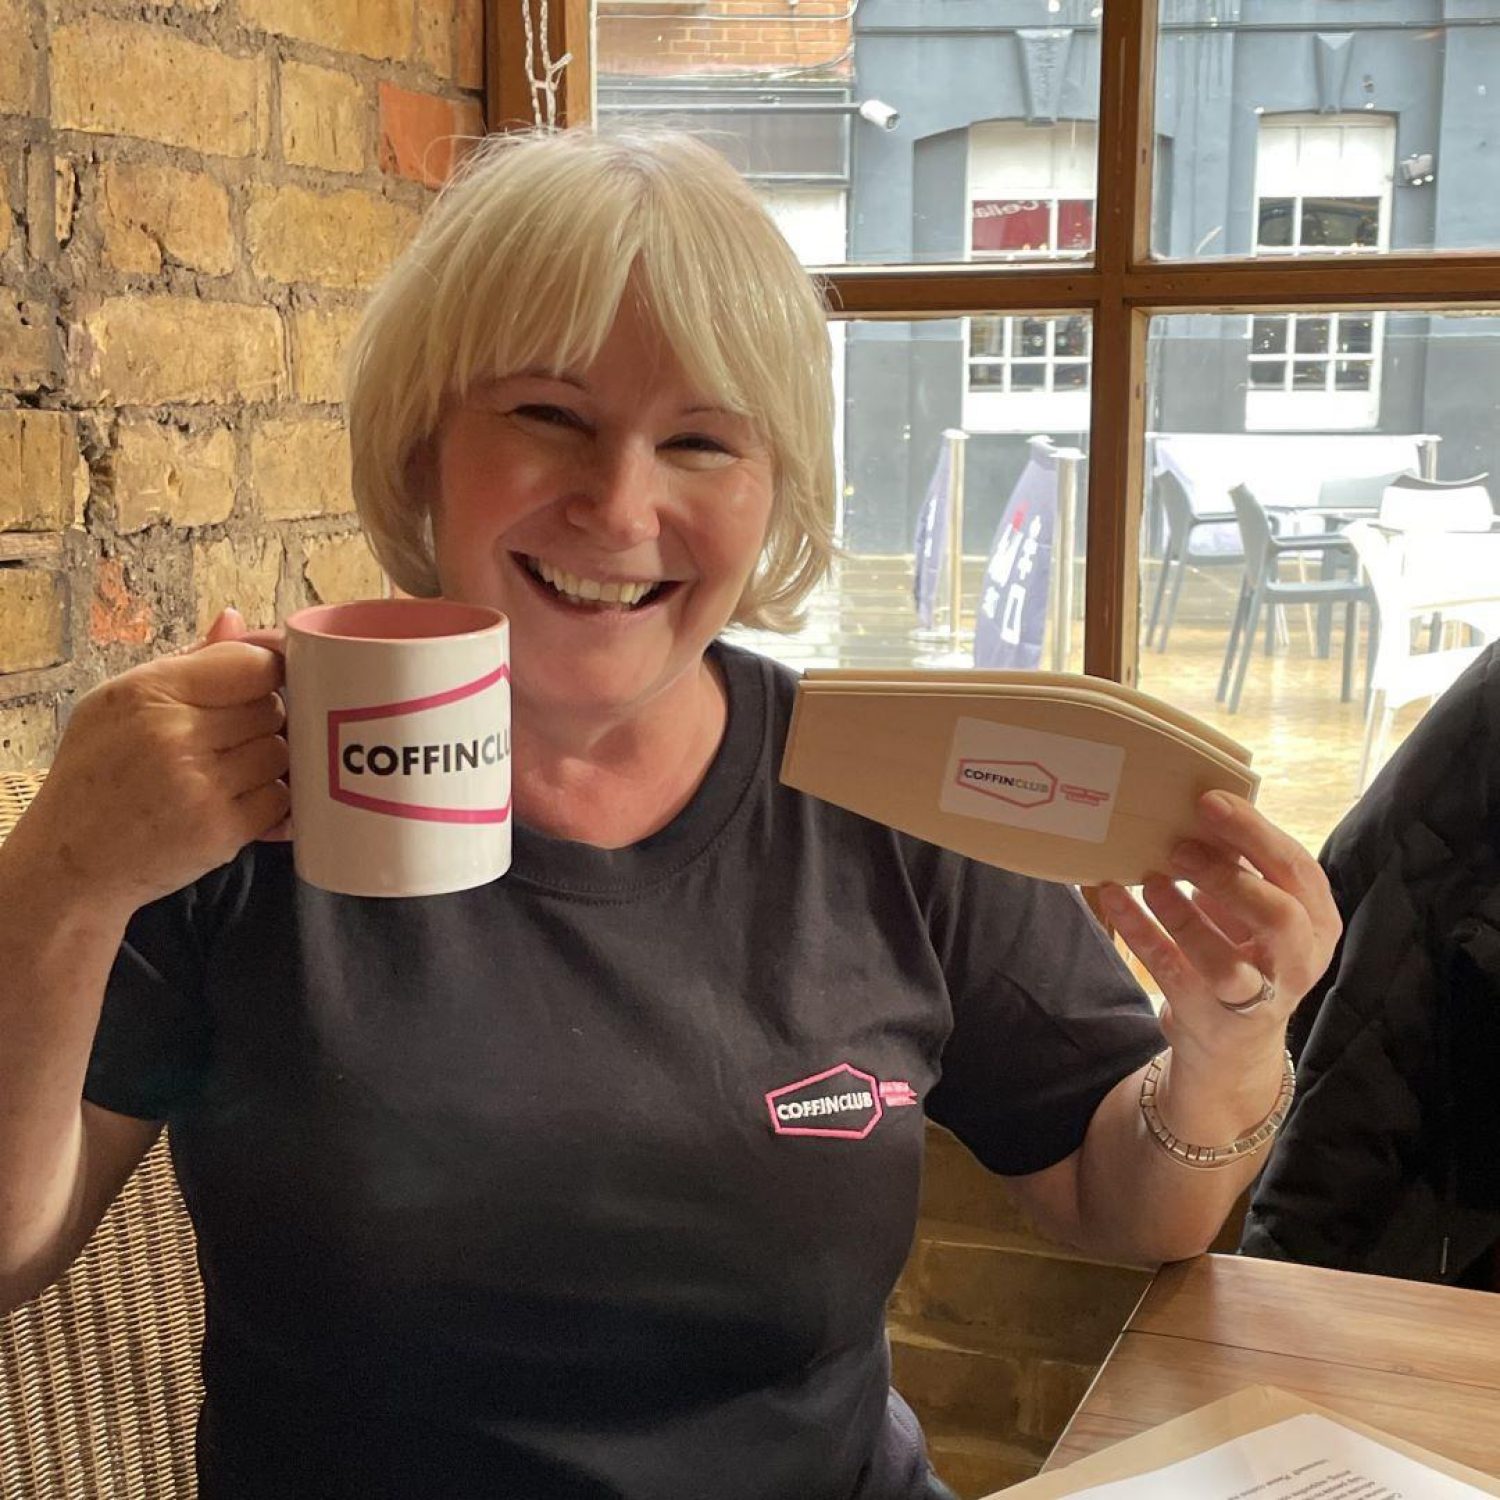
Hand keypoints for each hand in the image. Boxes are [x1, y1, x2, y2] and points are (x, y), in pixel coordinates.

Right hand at [21, 609, 289, 915]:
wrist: (71, 864)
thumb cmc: (95, 778)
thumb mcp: (117, 706)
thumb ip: (187, 663)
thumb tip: (237, 621)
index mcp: (149, 692)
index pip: (253, 664)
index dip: (271, 672)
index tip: (267, 683)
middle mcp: (175, 735)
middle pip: (273, 708)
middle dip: (263, 721)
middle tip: (232, 739)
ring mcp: (201, 785)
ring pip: (282, 753)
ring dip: (268, 762)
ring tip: (230, 772)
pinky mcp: (222, 830)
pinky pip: (281, 800)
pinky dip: (269, 801)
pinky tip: (237, 802)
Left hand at [1097, 791, 1339, 1070]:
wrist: (1234, 1043)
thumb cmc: (1247, 953)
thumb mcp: (1259, 911)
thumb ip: (1243, 867)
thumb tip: (1203, 811)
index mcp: (1317, 922)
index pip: (1297, 871)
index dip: (1255, 833)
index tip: (1210, 801)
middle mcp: (1297, 962)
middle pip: (1278, 918)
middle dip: (1229, 878)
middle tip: (1181, 849)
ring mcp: (1254, 998)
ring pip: (1223, 962)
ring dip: (1182, 916)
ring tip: (1149, 880)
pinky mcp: (1207, 1017)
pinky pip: (1169, 972)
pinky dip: (1140, 932)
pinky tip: (1114, 897)